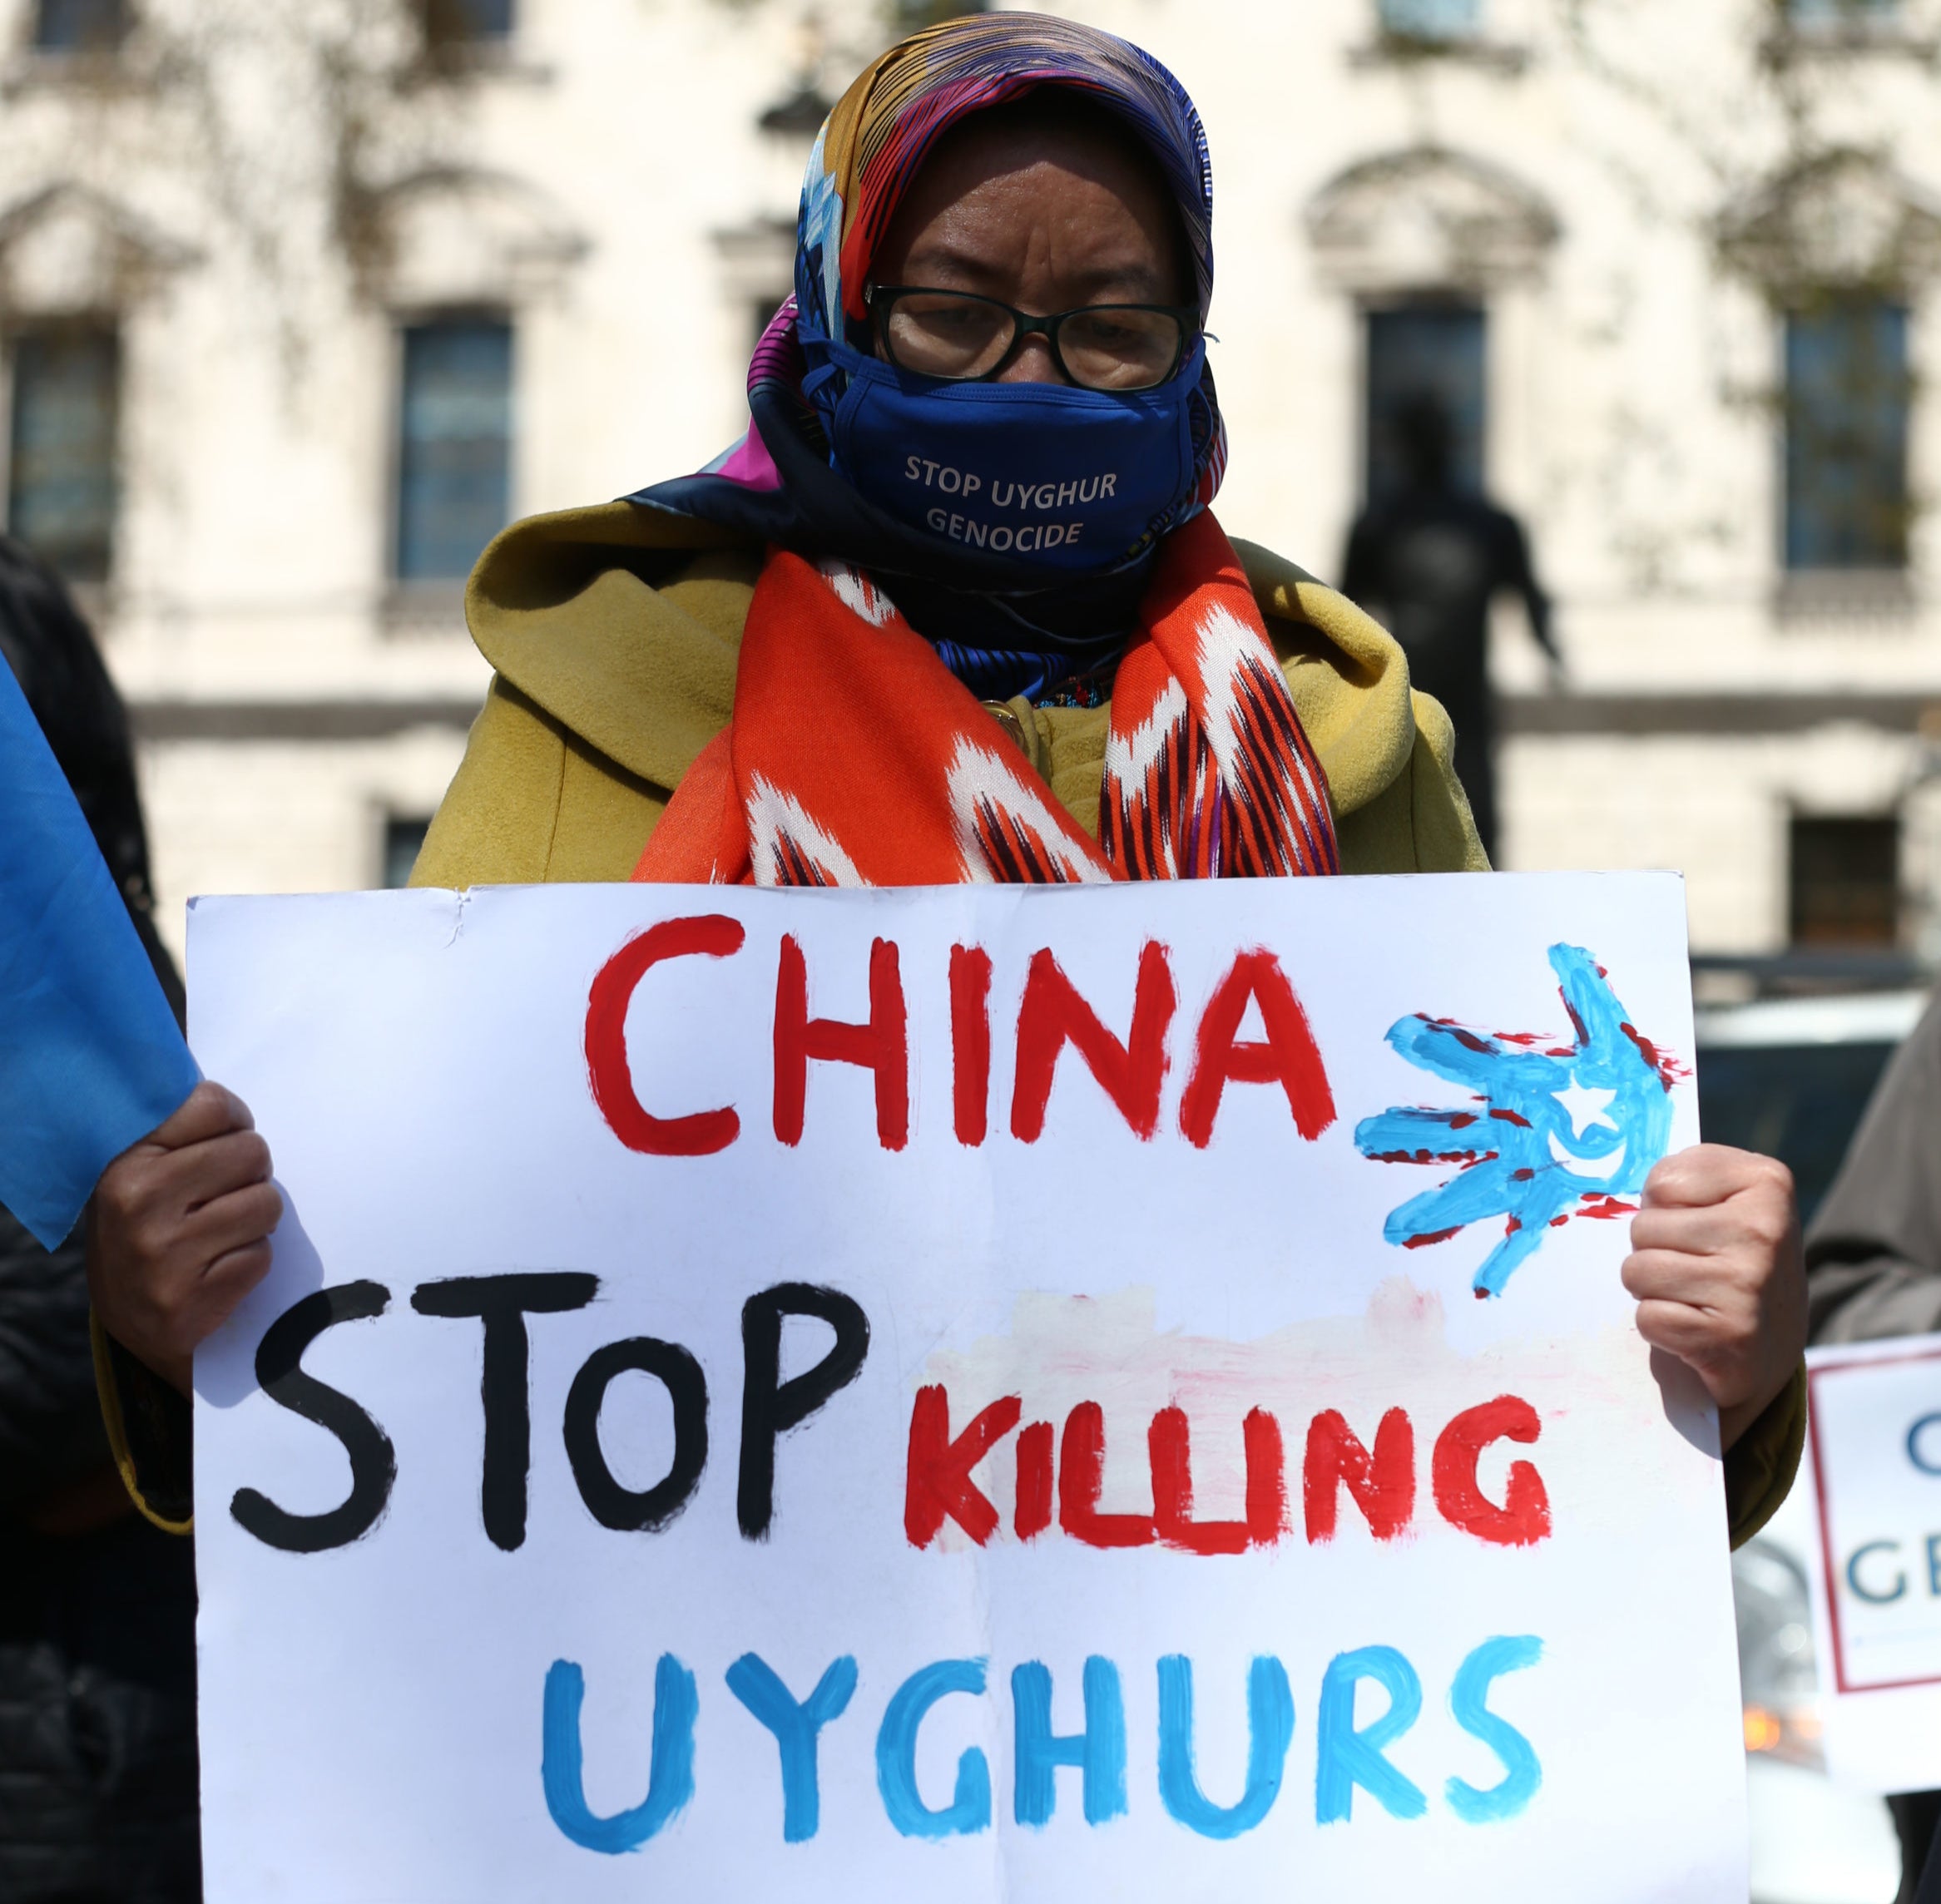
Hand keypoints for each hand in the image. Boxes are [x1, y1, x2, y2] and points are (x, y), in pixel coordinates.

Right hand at [86, 1082, 281, 1396]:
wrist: (134, 1322)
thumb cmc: (151, 1229)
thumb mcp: (141, 1175)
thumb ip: (178, 1134)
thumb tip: (226, 1101)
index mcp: (124, 1162)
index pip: (212, 1106)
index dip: (233, 1122)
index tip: (224, 1140)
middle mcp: (138, 1201)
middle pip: (252, 1151)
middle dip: (250, 1173)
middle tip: (222, 1195)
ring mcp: (164, 1253)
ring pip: (266, 1202)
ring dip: (256, 1218)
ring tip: (221, 1232)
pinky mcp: (192, 1298)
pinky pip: (262, 1255)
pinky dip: (251, 1259)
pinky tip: (218, 1269)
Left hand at [1621, 1144, 1805, 1451]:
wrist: (1771, 1348)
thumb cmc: (1731, 1263)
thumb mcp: (1724, 1204)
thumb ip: (1683, 1184)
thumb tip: (1623, 1196)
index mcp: (1767, 1182)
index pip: (1661, 1181)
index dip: (1664, 1209)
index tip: (1700, 1227)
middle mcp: (1764, 1229)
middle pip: (1643, 1227)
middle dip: (1653, 1251)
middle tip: (1693, 1270)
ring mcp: (1750, 1283)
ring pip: (1637, 1271)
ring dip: (1651, 1289)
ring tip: (1691, 1297)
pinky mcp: (1731, 1334)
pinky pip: (1648, 1318)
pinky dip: (1660, 1328)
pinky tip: (1695, 1329)